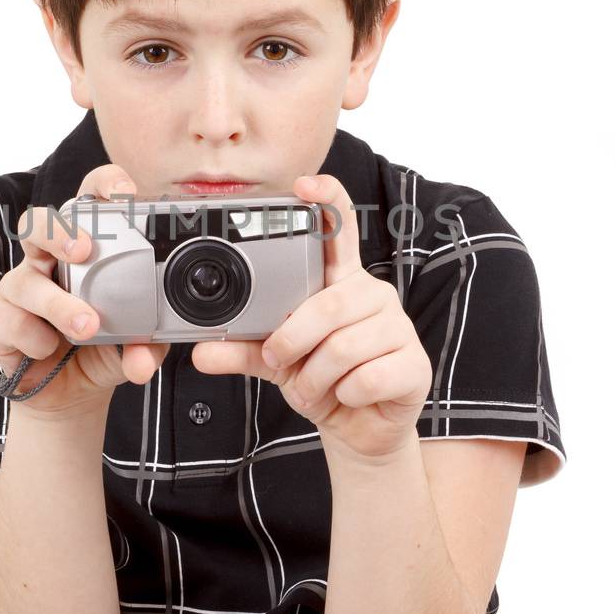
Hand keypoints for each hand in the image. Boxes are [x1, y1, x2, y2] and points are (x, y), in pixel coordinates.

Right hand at [0, 163, 168, 415]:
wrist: (68, 392)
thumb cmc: (100, 348)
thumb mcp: (134, 345)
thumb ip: (146, 346)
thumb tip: (145, 358)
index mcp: (85, 250)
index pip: (89, 200)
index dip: (103, 186)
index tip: (125, 195)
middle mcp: (48, 260)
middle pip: (39, 223)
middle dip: (59, 231)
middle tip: (84, 249)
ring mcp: (21, 287)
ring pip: (28, 280)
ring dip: (59, 304)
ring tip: (87, 325)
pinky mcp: (0, 319)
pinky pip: (14, 322)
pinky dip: (38, 339)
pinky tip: (51, 349)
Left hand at [191, 173, 432, 460]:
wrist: (360, 428)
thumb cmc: (321, 379)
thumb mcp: (275, 361)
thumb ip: (242, 349)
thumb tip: (201, 351)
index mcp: (340, 281)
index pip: (340, 227)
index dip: (327, 199)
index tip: (303, 185)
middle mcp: (372, 295)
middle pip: (328, 304)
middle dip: (292, 340)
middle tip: (279, 360)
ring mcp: (398, 327)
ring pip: (343, 347)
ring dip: (315, 377)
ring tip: (312, 386)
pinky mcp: (413, 364)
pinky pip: (368, 377)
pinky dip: (345, 395)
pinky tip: (347, 396)